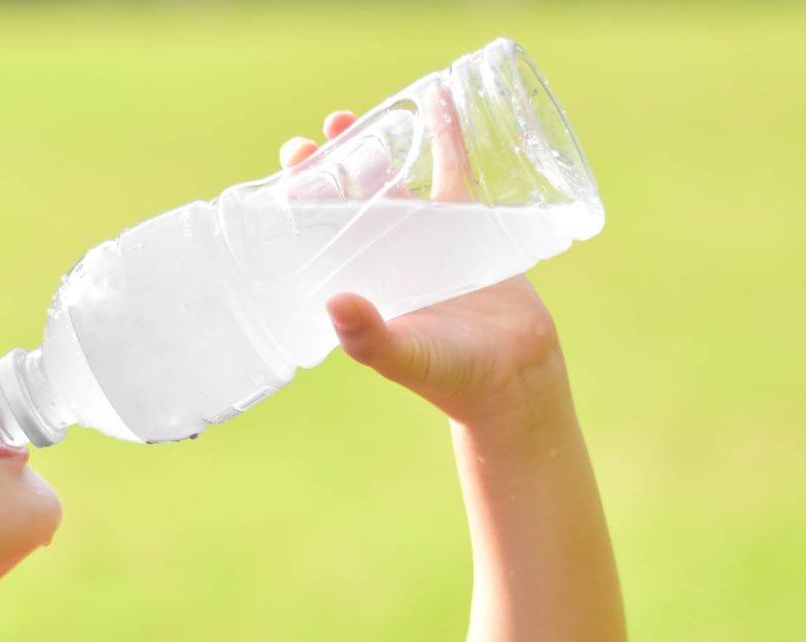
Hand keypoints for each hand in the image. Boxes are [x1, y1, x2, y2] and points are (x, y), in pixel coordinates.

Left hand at [279, 107, 568, 426]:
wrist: (514, 378)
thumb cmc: (451, 375)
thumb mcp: (406, 356)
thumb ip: (370, 339)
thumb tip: (335, 305)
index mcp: (359, 281)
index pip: (318, 233)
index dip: (301, 200)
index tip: (291, 168)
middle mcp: (384, 256)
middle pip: (349, 199)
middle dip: (331, 165)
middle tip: (320, 134)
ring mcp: (424, 238)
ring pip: (394, 179)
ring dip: (376, 145)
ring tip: (352, 116)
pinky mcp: (467, 226)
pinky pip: (454, 171)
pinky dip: (447, 136)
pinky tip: (439, 99)